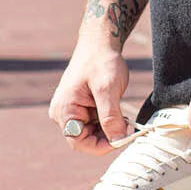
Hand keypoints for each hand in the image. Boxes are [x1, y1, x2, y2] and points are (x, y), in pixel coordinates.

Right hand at [48, 38, 129, 154]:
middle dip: (107, 136)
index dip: (100, 147)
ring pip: (91, 131)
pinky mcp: (80, 106)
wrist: (100, 42)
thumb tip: (118, 140)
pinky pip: (93, 122)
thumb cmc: (101, 61)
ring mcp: (71, 110)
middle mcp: (63, 113)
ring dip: (108, 128)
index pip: (79, 142)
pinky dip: (107, 121)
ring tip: (123, 116)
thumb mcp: (108, 89)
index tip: (121, 141)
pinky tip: (118, 111)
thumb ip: (111, 117)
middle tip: (127, 127)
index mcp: (64, 110)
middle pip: (85, 139)